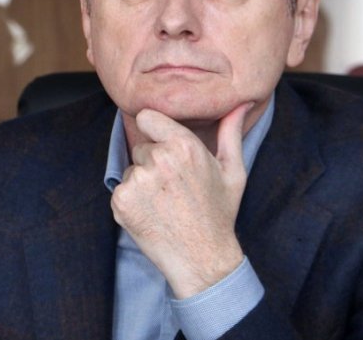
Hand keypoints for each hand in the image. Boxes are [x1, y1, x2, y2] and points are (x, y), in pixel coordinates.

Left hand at [111, 103, 253, 297]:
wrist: (202, 258)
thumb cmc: (219, 213)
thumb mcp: (233, 171)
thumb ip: (231, 132)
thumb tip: (241, 104)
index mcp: (184, 146)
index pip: (147, 116)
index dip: (153, 129)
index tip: (161, 142)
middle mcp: (159, 160)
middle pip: (142, 146)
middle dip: (154, 161)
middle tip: (174, 186)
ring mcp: (138, 181)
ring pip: (132, 169)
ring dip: (143, 182)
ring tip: (165, 202)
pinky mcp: (121, 201)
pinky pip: (121, 189)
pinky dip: (132, 201)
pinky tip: (152, 214)